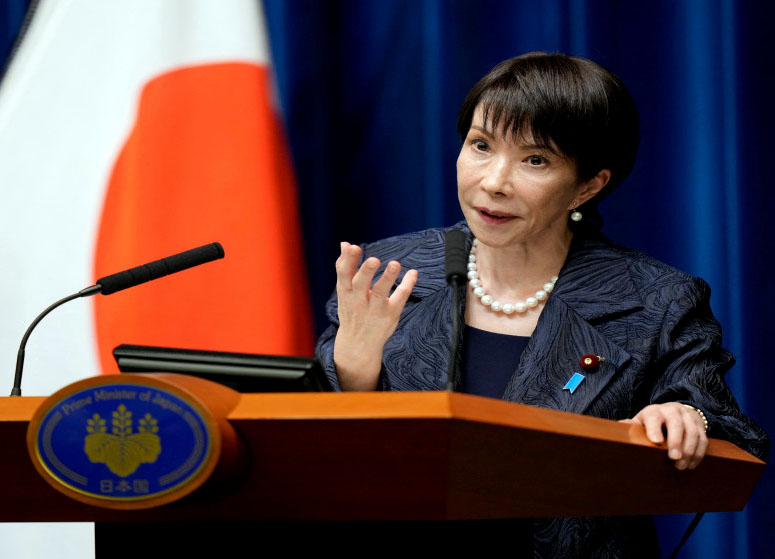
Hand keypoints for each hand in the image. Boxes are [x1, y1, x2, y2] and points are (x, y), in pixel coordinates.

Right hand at [333, 242, 416, 390]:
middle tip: (375, 260)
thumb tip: (345, 243)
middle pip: (360, 284)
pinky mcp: (389, 315)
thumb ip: (345, 267)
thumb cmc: (352, 310)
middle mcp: (358, 300)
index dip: (348, 260)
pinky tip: (412, 273)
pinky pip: (399, 298)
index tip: (354, 247)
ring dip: (388, 278)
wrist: (358, 344)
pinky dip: (407, 285)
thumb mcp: (344, 291)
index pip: (343, 274)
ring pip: (380, 293)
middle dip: (366, 271)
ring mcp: (374, 309)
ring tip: (395, 264)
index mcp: (345, 292)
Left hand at [620, 402, 707, 469]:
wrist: (675, 412)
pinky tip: (691, 465)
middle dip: (676, 441)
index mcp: (654, 411)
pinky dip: (698, 454)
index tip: (655, 442)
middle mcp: (672, 411)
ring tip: (681, 466)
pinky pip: (703, 440)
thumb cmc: (652, 422)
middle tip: (673, 458)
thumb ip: (630, 427)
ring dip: (688, 451)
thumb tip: (616, 431)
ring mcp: (688, 418)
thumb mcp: (640, 422)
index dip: (654, 428)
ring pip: (692, 432)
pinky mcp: (700, 426)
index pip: (654, 417)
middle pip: (676, 423)